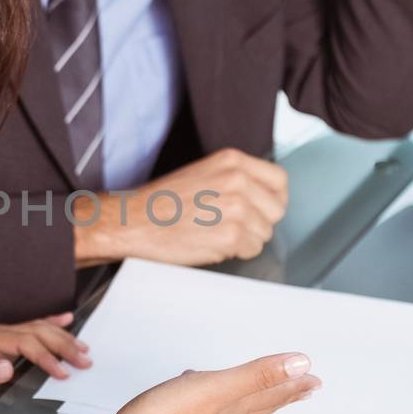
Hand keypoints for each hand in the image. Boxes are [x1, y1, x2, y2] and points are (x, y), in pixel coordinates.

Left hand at [0, 313, 91, 412]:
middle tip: (86, 360)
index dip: (46, 357)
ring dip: (61, 338)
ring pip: (36, 330)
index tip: (63, 372)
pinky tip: (63, 321)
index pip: (24, 343)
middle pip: (35, 333)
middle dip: (63, 345)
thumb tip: (7, 367)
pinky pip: (27, 331)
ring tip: (83, 348)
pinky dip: (48, 326)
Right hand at [72, 148, 287, 268]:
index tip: (264, 208)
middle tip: (234, 225)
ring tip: (215, 233)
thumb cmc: (160, 202)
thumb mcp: (203, 173)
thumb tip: (262, 198)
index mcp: (232, 161)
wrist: (133, 221)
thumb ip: (236, 179)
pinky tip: (211, 243)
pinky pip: (251, 250)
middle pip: (276, 210)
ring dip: (245, 239)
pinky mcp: (230, 235)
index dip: (274, 198)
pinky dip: (234, 252)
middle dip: (259, 222)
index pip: (279, 180)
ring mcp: (236, 208)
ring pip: (264, 233)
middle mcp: (238, 181)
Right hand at [103, 351, 320, 413]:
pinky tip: (197, 385)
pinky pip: (200, 402)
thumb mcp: (216, 389)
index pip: (271, 395)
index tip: (314, 380)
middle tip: (302, 388)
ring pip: (230, 404)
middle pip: (256, 403)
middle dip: (281, 393)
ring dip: (251, 393)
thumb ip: (258, 376)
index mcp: (230, 406)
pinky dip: (208, 391)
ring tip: (263, 388)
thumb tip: (301, 367)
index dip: (294, 386)